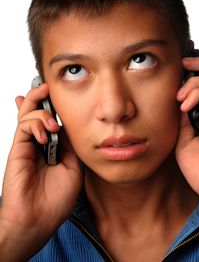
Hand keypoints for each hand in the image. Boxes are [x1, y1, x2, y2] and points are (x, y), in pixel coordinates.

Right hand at [0, 83, 82, 260]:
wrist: (38, 220)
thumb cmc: (56, 200)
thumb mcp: (73, 168)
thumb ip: (69, 146)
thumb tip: (65, 128)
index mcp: (52, 148)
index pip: (52, 121)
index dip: (54, 108)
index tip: (57, 94)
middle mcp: (39, 144)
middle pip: (36, 113)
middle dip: (41, 97)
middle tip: (46, 87)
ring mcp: (27, 146)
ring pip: (28, 115)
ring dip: (42, 113)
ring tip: (52, 126)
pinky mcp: (17, 149)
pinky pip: (23, 126)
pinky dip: (34, 124)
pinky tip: (43, 136)